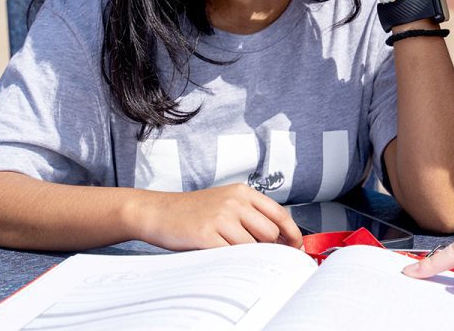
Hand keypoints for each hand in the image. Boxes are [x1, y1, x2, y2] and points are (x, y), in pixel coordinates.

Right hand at [131, 184, 302, 250]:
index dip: (292, 234)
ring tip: (230, 250)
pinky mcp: (206, 234)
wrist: (158, 211)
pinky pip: (232, 255)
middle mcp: (235, 202)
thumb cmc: (193, 211)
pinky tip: (221, 255)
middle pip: (270, 233)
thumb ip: (251, 215)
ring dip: (246, 255)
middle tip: (258, 254)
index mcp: (243, 192)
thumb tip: (280, 239)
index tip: (296, 247)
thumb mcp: (226, 202)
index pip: (280, 214)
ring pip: (253, 246)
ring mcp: (221, 217)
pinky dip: (231, 260)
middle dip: (268, 248)